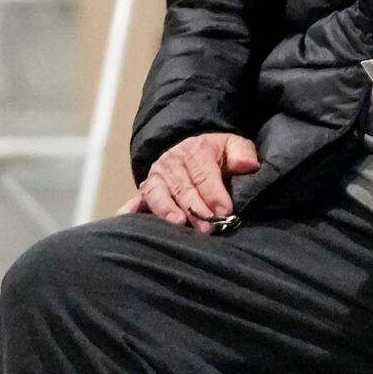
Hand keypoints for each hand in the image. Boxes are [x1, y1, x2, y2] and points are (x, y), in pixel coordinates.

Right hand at [123, 132, 258, 229]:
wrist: (195, 150)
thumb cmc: (219, 154)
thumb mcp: (234, 146)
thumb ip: (243, 154)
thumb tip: (247, 165)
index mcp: (195, 151)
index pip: (204, 175)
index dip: (214, 193)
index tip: (224, 211)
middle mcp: (171, 163)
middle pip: (183, 188)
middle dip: (196, 208)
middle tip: (208, 227)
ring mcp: (156, 177)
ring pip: (159, 194)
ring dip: (166, 209)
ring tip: (178, 223)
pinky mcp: (147, 189)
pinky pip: (136, 199)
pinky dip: (130, 208)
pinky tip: (125, 217)